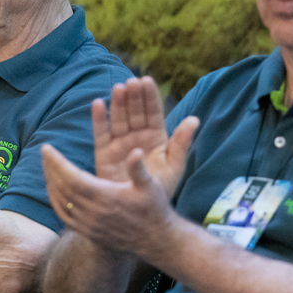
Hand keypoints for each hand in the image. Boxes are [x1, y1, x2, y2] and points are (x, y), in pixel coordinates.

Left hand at [42, 143, 180, 260]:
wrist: (156, 241)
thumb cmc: (155, 209)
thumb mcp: (151, 186)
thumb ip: (139, 169)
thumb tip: (135, 152)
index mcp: (106, 198)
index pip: (72, 177)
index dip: (57, 162)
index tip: (47, 148)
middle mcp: (94, 213)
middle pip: (62, 188)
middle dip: (51, 168)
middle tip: (45, 152)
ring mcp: (89, 226)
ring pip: (61, 202)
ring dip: (51, 183)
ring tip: (48, 167)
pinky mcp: (89, 234)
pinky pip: (65, 216)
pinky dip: (56, 201)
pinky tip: (54, 190)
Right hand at [92, 77, 198, 196]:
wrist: (140, 210)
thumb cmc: (159, 188)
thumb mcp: (174, 166)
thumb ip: (181, 143)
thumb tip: (194, 120)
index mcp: (156, 136)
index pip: (153, 112)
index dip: (150, 97)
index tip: (147, 81)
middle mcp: (136, 136)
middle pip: (134, 111)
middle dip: (133, 96)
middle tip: (132, 83)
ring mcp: (120, 143)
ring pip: (118, 118)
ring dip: (117, 103)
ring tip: (118, 89)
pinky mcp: (104, 152)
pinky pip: (101, 133)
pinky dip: (98, 119)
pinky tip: (98, 104)